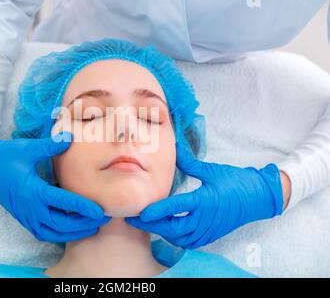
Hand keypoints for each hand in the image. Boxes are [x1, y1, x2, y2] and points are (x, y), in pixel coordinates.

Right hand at [0, 131, 110, 241]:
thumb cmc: (6, 156)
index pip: (63, 203)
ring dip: (74, 231)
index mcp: (33, 191)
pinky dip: (60, 233)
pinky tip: (73, 228)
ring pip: (55, 232)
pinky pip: (45, 233)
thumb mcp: (27, 148)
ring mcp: (27, 217)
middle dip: (85, 223)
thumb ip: (50, 145)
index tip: (100, 210)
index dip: (83, 207)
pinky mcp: (25, 219)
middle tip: (104, 218)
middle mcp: (31, 208)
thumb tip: (70, 136)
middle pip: (62, 224)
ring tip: (93, 225)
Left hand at [125, 146, 283, 248]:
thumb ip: (190, 164)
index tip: (141, 211)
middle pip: (172, 227)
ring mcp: (209, 229)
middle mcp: (206, 219)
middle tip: (134, 218)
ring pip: (179, 237)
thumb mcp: (212, 170)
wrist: (260, 197)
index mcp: (205, 200)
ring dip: (161, 231)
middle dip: (151, 224)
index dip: (157, 210)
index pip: (175, 207)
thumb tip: (174, 151)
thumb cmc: (237, 182)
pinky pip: (188, 241)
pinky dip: (174, 237)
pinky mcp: (211, 235)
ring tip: (147, 222)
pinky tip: (166, 229)